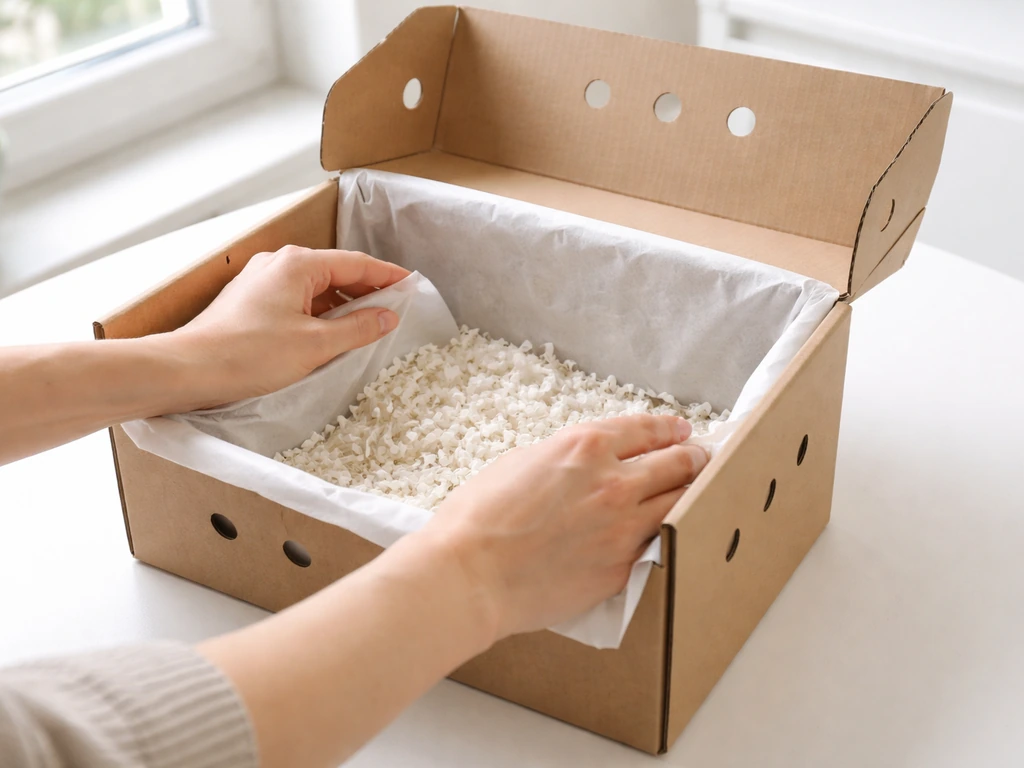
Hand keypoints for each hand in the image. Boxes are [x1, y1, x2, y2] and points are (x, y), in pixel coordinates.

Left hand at [171, 246, 408, 405]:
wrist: (188, 369)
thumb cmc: (249, 354)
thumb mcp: (315, 344)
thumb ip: (357, 327)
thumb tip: (387, 315)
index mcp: (297, 264)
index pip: (356, 263)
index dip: (387, 275)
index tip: (411, 285)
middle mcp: (278, 263)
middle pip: (335, 271)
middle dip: (366, 289)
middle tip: (395, 307)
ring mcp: (260, 281)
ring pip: (314, 287)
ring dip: (342, 304)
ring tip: (367, 324)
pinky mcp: (249, 302)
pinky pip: (295, 300)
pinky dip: (318, 312)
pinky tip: (328, 333)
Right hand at [419, 414, 708, 641]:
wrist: (471, 575)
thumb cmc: (479, 518)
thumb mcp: (521, 462)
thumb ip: (566, 458)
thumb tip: (586, 465)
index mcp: (586, 447)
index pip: (648, 429)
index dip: (671, 428)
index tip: (681, 430)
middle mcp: (615, 482)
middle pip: (680, 463)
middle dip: (694, 458)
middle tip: (700, 459)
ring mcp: (624, 528)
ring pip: (682, 504)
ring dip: (692, 495)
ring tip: (700, 494)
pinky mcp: (623, 568)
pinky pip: (657, 545)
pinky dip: (666, 534)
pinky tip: (667, 533)